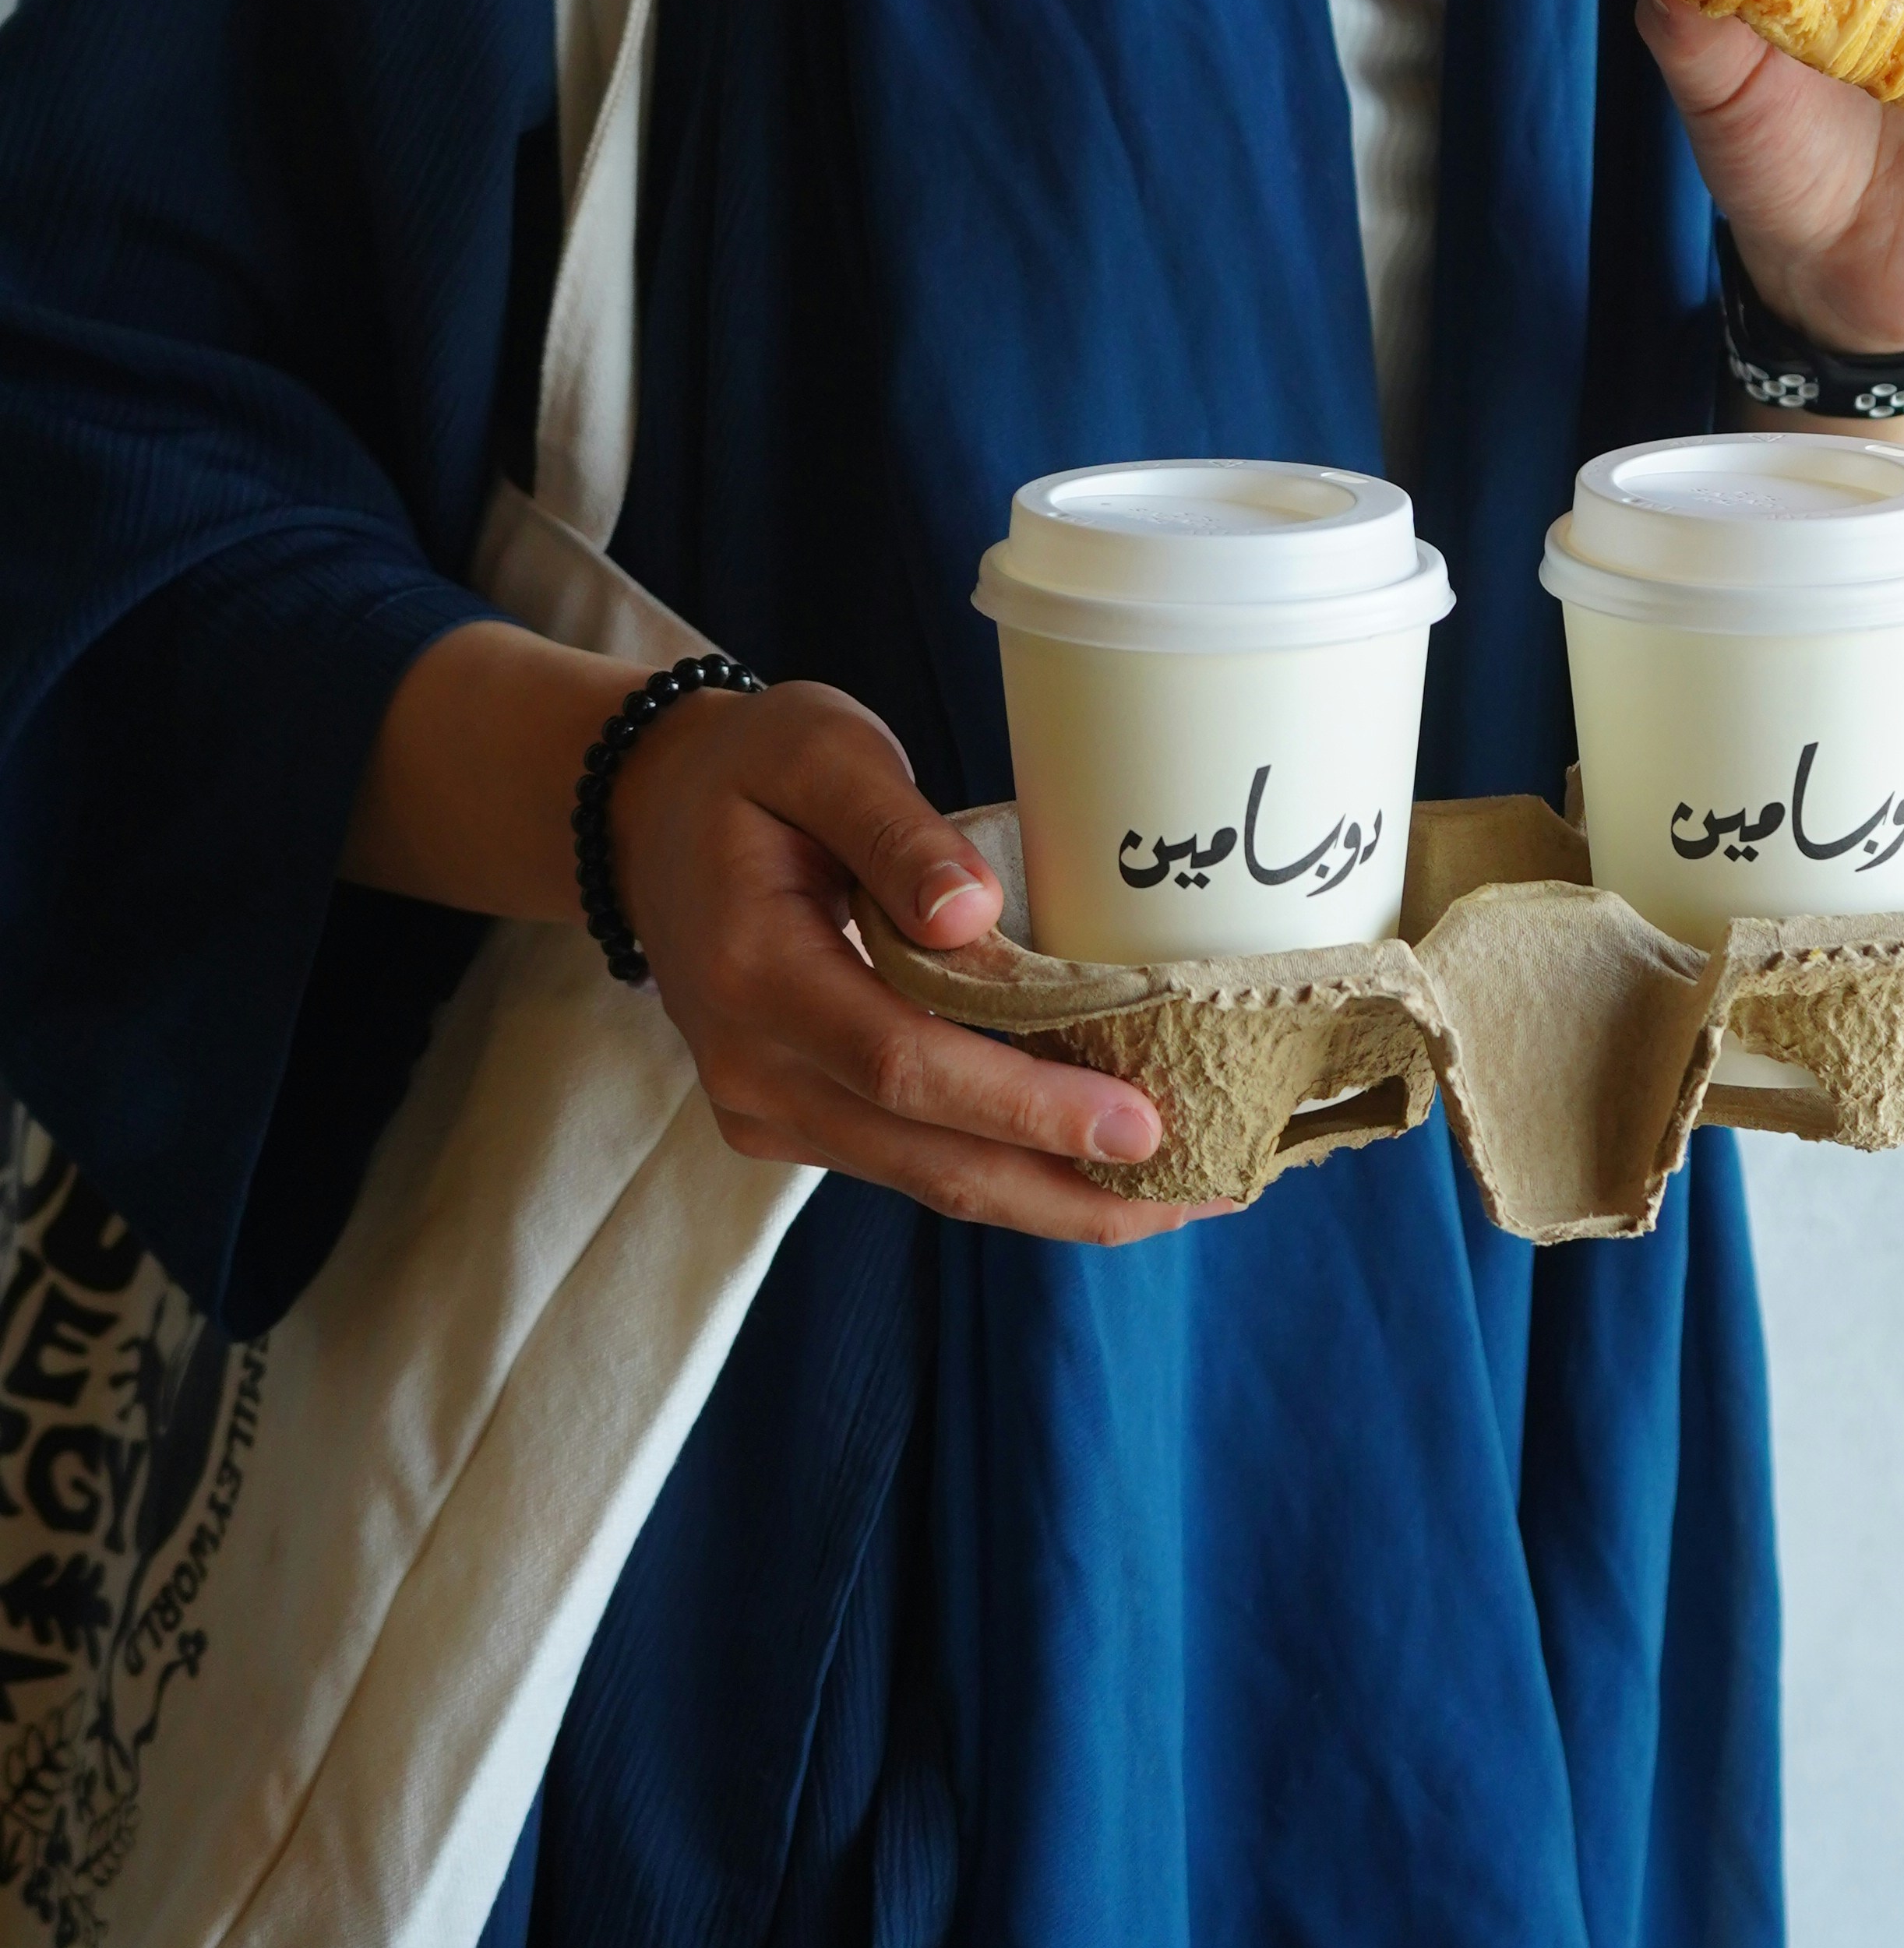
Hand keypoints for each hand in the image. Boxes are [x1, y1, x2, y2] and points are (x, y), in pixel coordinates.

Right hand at [608, 680, 1215, 1243]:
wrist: (656, 821)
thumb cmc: (752, 772)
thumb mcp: (815, 749)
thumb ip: (889, 824)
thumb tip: (972, 913)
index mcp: (753, 970)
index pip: (903, 1061)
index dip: (1024, 1103)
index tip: (1138, 1120)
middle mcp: (752, 1066)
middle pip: (928, 1155)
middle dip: (1070, 1185)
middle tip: (1202, 1185)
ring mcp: (767, 1108)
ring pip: (928, 1179)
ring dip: (1055, 1198)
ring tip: (1183, 1191)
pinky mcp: (794, 1123)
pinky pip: (911, 1163)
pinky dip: (1009, 1171)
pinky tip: (1097, 1167)